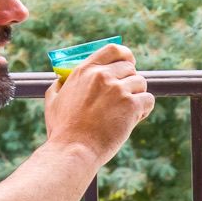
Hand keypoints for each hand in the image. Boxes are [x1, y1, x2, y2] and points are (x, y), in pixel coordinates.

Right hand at [43, 45, 152, 163]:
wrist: (73, 150)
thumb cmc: (63, 130)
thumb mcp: (53, 101)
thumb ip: (59, 86)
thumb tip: (62, 79)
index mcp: (85, 70)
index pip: (113, 50)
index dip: (126, 55)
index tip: (129, 63)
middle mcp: (102, 76)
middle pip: (130, 68)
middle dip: (130, 82)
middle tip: (125, 98)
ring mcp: (118, 90)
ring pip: (141, 84)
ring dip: (137, 96)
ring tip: (126, 112)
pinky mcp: (131, 105)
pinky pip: (148, 99)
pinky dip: (144, 109)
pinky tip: (133, 119)